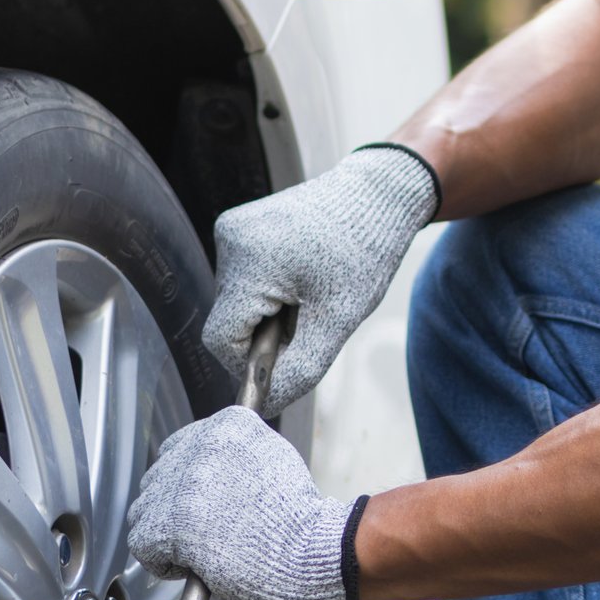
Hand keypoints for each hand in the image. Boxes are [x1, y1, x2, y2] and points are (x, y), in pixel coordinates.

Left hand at [126, 408, 361, 599]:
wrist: (316, 553)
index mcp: (228, 426)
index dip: (190, 482)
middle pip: (159, 477)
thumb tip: (212, 470)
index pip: (180, 447)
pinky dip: (161, 561)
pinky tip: (191, 565)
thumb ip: (239, 454)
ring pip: (144, 509)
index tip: (206, 502)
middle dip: (176, 506)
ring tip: (199, 549)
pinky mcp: (173, 524)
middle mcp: (202, 447)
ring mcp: (185, 485)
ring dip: (165, 532)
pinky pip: (141, 542)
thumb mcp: (275, 460)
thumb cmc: (303, 522)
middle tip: (206, 530)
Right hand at [202, 145, 438, 412]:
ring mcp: (231, 229)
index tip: (288, 362)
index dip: (250, 364)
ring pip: (236, 301)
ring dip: (269, 312)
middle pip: (229, 320)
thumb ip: (300, 369)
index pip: (221, 340)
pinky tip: (302, 277)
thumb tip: (267, 405)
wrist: (377, 194)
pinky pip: (242, 278)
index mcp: (249, 263)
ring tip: (312, 294)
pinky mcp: (238, 225)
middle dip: (266, 334)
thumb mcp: (338, 320)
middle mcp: (229, 240)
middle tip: (313, 320)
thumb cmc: (365, 253)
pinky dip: (269, 290)